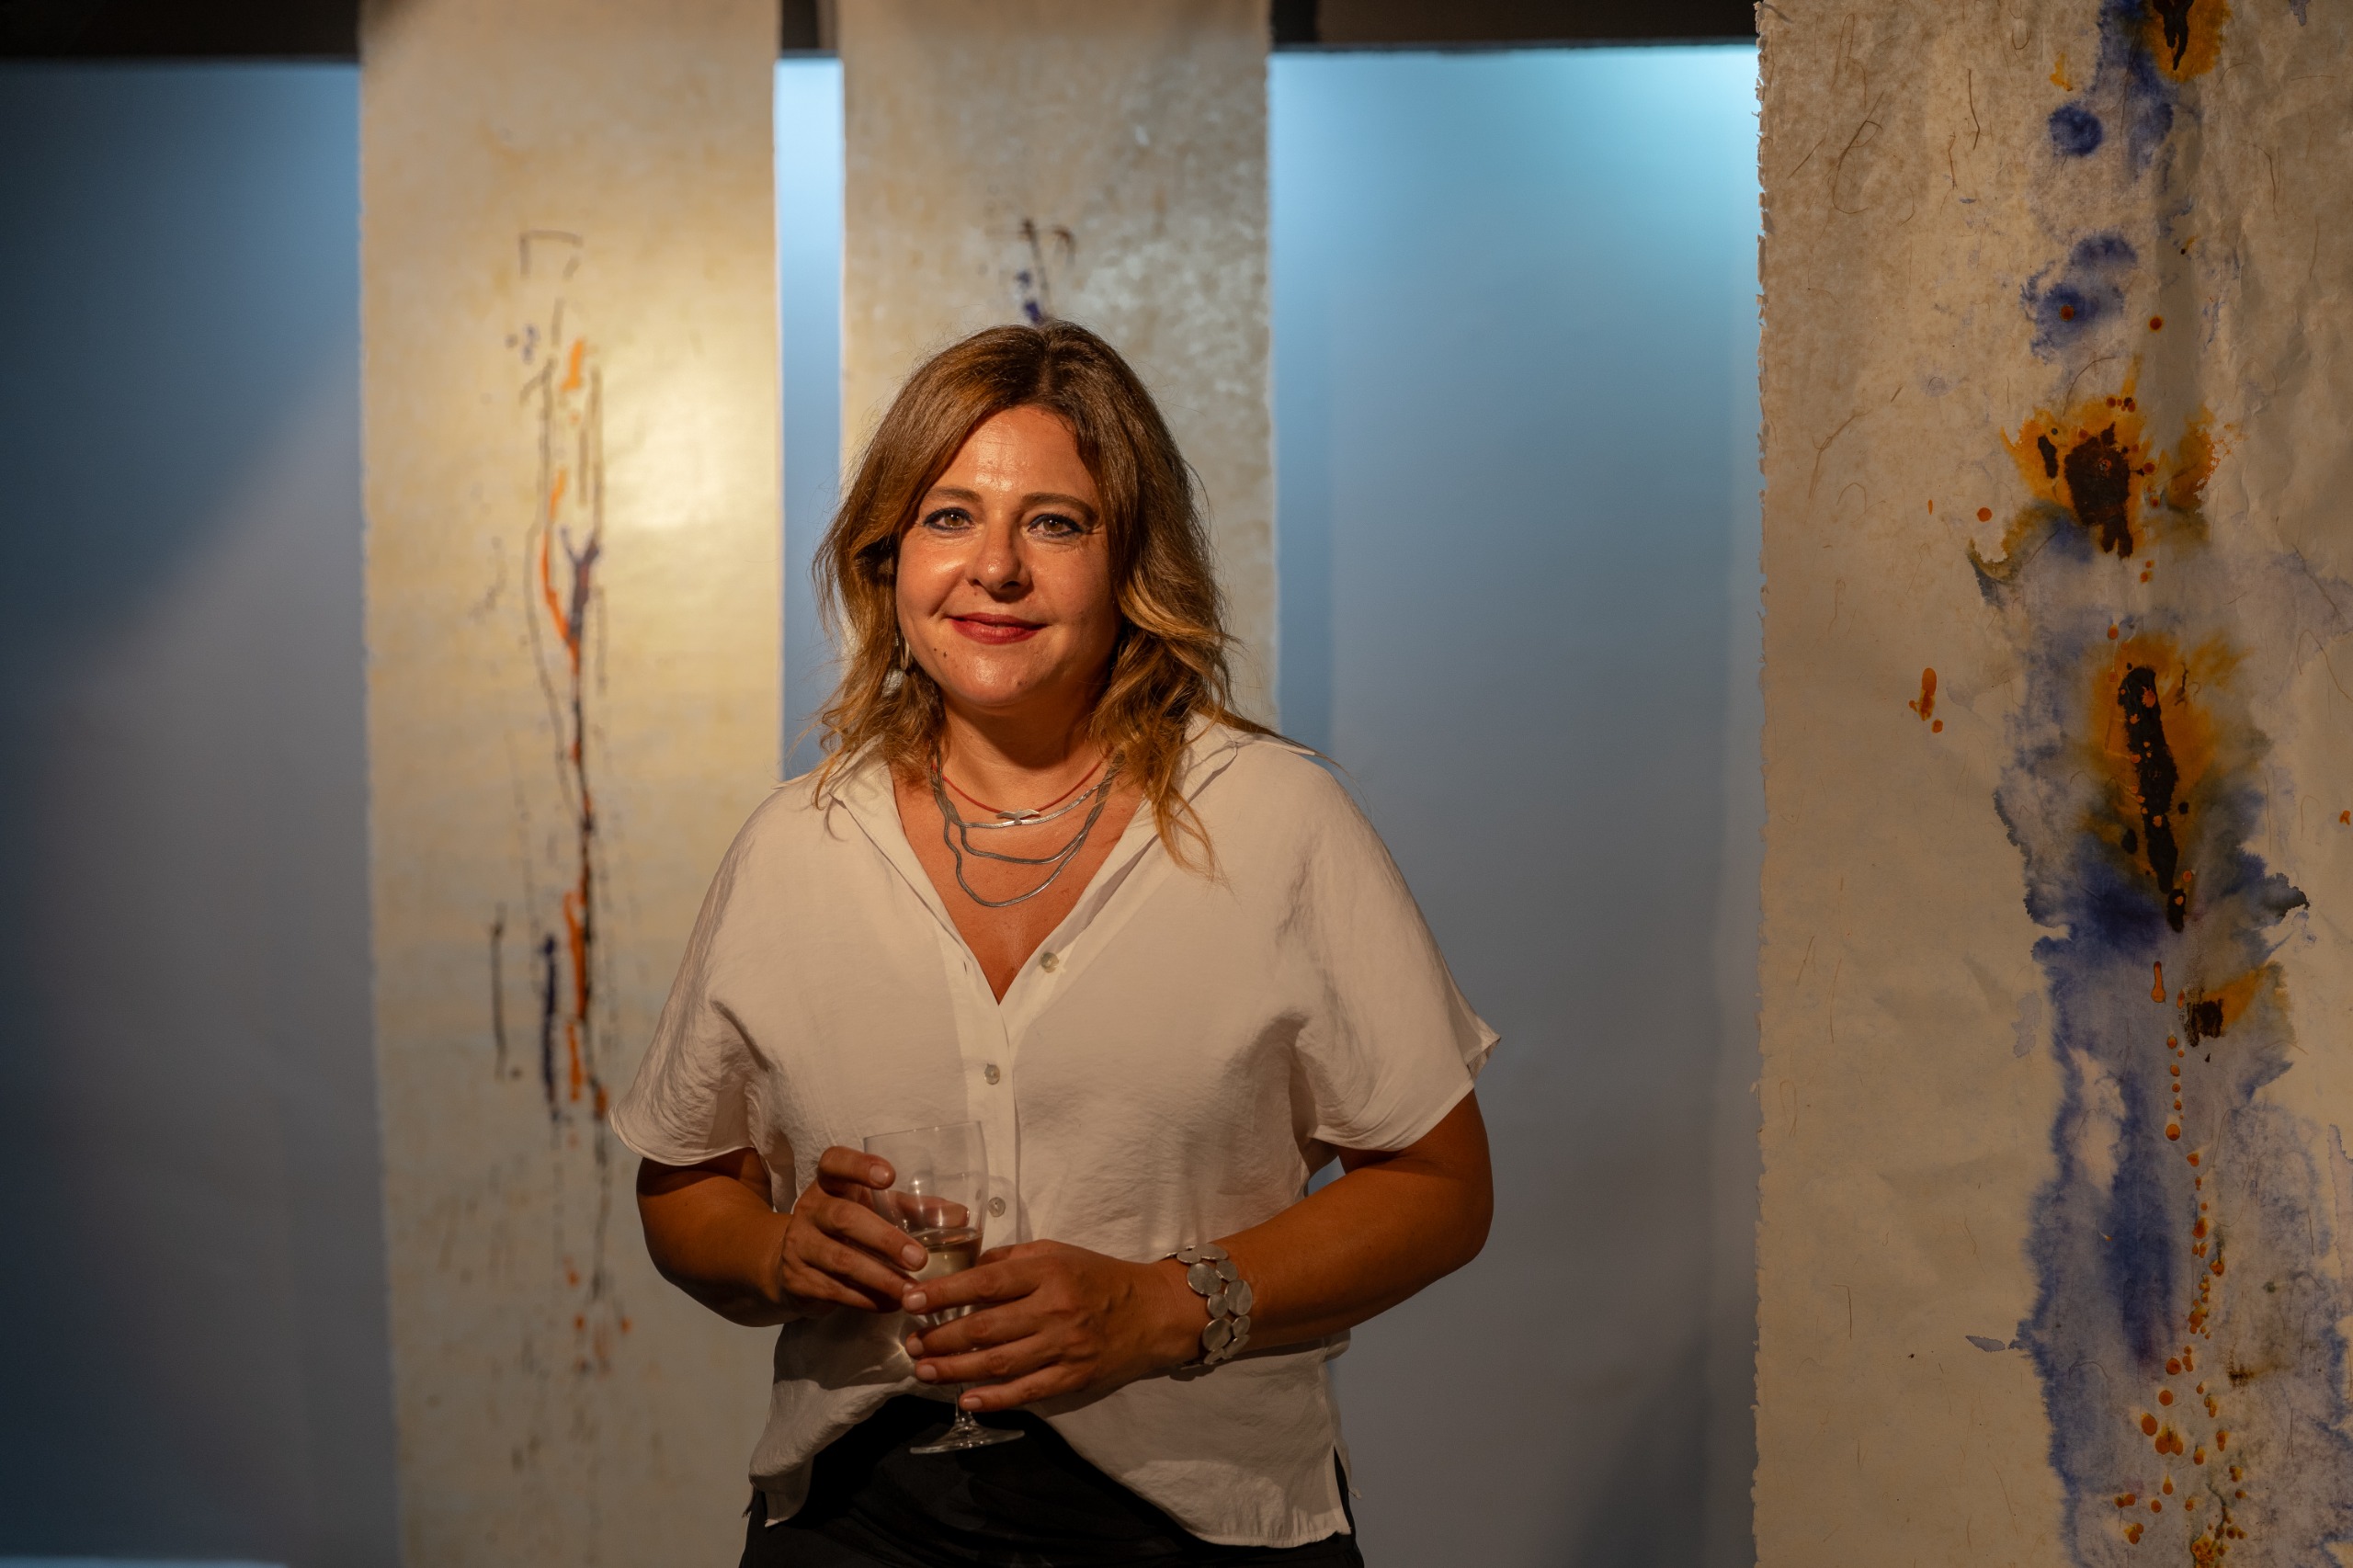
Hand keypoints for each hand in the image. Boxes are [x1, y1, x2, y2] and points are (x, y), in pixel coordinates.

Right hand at [772, 1146, 931, 1313]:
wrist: (790, 1264)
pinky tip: (891, 1304)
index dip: (858, 1166)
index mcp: (830, 1184)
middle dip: (884, 1239)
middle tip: (919, 1259)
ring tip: (912, 1290)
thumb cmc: (847, 1229)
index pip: (834, 1162)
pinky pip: (834, 1290)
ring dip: (880, 1277)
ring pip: (840, 1260)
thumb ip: (914, 1210)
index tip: (889, 1177)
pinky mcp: (797, 1280)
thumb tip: (961, 1216)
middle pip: (843, 1218)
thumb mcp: (874, 1211)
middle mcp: (810, 1209)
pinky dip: (866, 1299)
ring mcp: (799, 1245)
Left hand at [899, 1240, 1206, 1410]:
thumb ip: (1012, 1258)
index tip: (911, 1300)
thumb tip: (967, 1269)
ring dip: (955, 1369)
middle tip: (911, 1343)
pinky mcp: (1074, 1377)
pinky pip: (1028, 1391)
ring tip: (924, 1371)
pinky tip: (966, 1400)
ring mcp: (1065, 1346)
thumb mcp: (1058, 1252)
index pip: (986, 1281)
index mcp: (1048, 1271)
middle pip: (986, 1327)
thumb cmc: (1099, 1276)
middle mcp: (1054, 1308)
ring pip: (999, 1362)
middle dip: (941, 1337)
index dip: (944, 1293)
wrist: (1155, 1311)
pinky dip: (995, 1399)